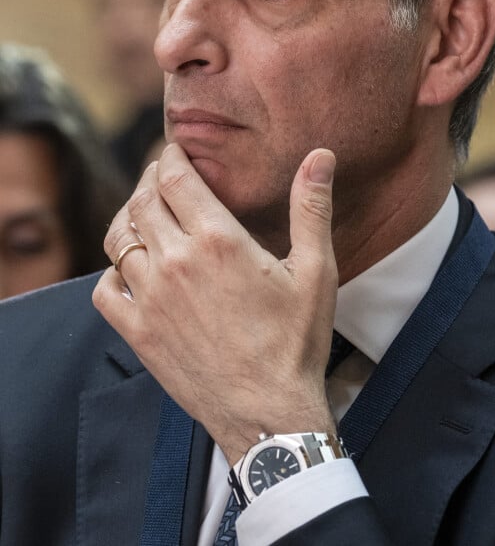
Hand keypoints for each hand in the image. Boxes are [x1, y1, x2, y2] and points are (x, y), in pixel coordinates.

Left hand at [93, 143, 337, 463]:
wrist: (268, 414)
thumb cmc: (296, 342)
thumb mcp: (315, 271)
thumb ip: (311, 208)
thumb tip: (320, 155)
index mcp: (217, 240)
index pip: (175, 177)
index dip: (171, 157)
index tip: (175, 151)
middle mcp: (175, 262)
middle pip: (143, 201)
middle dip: (150, 180)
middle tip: (163, 176)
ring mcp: (150, 299)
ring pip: (120, 239)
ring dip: (129, 218)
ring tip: (145, 214)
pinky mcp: (138, 333)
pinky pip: (104, 289)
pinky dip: (112, 271)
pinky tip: (131, 270)